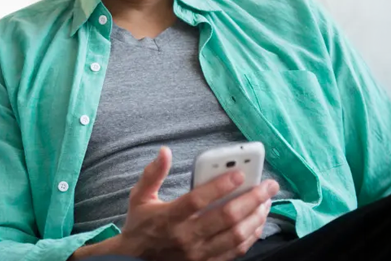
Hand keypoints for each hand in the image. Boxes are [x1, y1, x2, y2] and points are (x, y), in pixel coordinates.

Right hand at [114, 147, 278, 260]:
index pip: (198, 200)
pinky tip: (257, 222)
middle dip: (251, 199)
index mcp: (168, 217)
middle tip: (267, 185)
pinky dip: (251, 236)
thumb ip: (153, 174)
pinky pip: (236, 251)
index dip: (220, 186)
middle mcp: (186, 237)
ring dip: (256, 217)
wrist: (137, 259)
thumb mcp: (140, 197)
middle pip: (225, 217)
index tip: (239, 174)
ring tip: (266, 201)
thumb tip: (165, 152)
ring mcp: (198, 253)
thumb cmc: (141, 225)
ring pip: (236, 235)